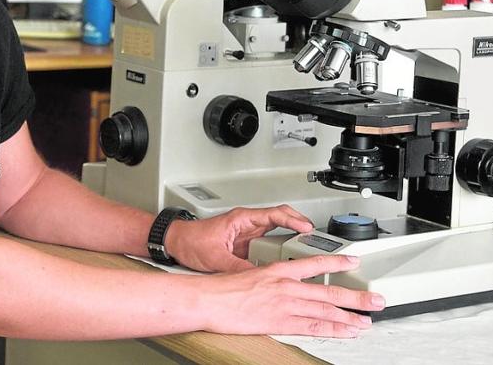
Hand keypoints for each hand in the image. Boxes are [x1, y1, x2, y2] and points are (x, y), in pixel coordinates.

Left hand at [165, 205, 313, 272]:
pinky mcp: (246, 243)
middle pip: (281, 219)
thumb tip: (256, 279)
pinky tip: (287, 260)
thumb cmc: (190, 241)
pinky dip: (281, 248)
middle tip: (315, 239)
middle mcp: (247, 223)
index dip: (293, 220)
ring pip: (277, 230)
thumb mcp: (215, 258)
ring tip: (307, 250)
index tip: (306, 228)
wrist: (176, 242)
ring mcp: (248, 232)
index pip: (275, 214)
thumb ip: (237, 268)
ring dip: (292, 237)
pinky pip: (269, 242)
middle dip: (300, 226)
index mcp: (242, 218)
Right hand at [205, 255, 384, 337]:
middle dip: (357, 296)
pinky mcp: (280, 321)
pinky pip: (314, 326)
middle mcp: (286, 285)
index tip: (354, 261)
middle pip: (329, 290)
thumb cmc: (221, 290)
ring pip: (326, 309)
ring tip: (368, 320)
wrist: (207, 299)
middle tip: (377, 299)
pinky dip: (334, 329)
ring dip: (351, 315)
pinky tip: (347, 332)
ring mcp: (285, 304)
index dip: (338, 262)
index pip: (315, 263)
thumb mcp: (248, 275)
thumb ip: (268, 282)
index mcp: (278, 270)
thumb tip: (278, 289)